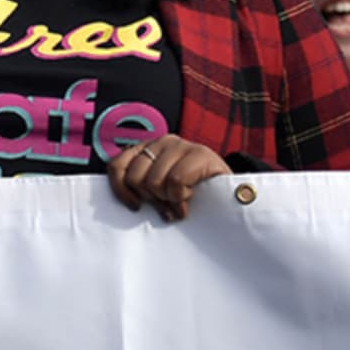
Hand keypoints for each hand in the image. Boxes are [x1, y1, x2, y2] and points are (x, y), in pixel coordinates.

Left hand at [107, 134, 228, 220]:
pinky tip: (190, 197)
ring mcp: (180, 145)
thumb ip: (143, 188)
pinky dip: (181, 196)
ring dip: (168, 199)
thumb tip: (128, 203)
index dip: (121, 190)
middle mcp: (160, 142)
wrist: (232, 193)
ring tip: (180, 202)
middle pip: (135, 177)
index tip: (135, 207)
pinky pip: (175, 181)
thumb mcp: (161, 190)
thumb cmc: (192, 194)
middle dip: (151, 199)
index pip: (116, 166)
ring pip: (154, 181)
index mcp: (145, 149)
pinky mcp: (199, 153)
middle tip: (167, 207)